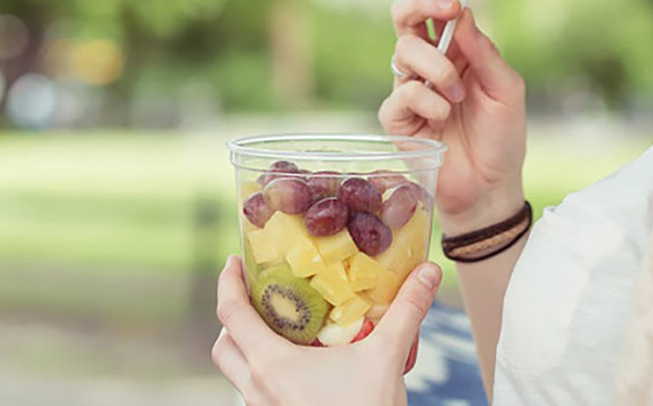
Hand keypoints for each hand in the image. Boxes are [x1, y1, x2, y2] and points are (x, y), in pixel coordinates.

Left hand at [211, 256, 440, 405]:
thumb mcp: (386, 358)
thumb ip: (407, 310)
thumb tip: (429, 271)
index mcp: (271, 365)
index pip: (230, 314)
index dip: (227, 282)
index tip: (234, 261)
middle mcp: (257, 389)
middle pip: (224, 346)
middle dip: (233, 318)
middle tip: (257, 295)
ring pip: (236, 372)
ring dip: (247, 347)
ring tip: (280, 328)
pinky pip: (255, 393)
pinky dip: (264, 371)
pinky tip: (299, 366)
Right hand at [379, 0, 527, 229]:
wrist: (490, 188)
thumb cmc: (502, 138)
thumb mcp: (507, 90)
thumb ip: (484, 52)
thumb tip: (463, 14)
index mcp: (456, 51)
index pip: (441, 10)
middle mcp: (429, 64)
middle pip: (406, 17)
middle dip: (423, 3)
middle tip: (448, 10)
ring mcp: (410, 89)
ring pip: (403, 51)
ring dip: (436, 67)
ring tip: (457, 94)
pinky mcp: (396, 118)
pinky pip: (401, 93)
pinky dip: (427, 100)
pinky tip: (444, 117)